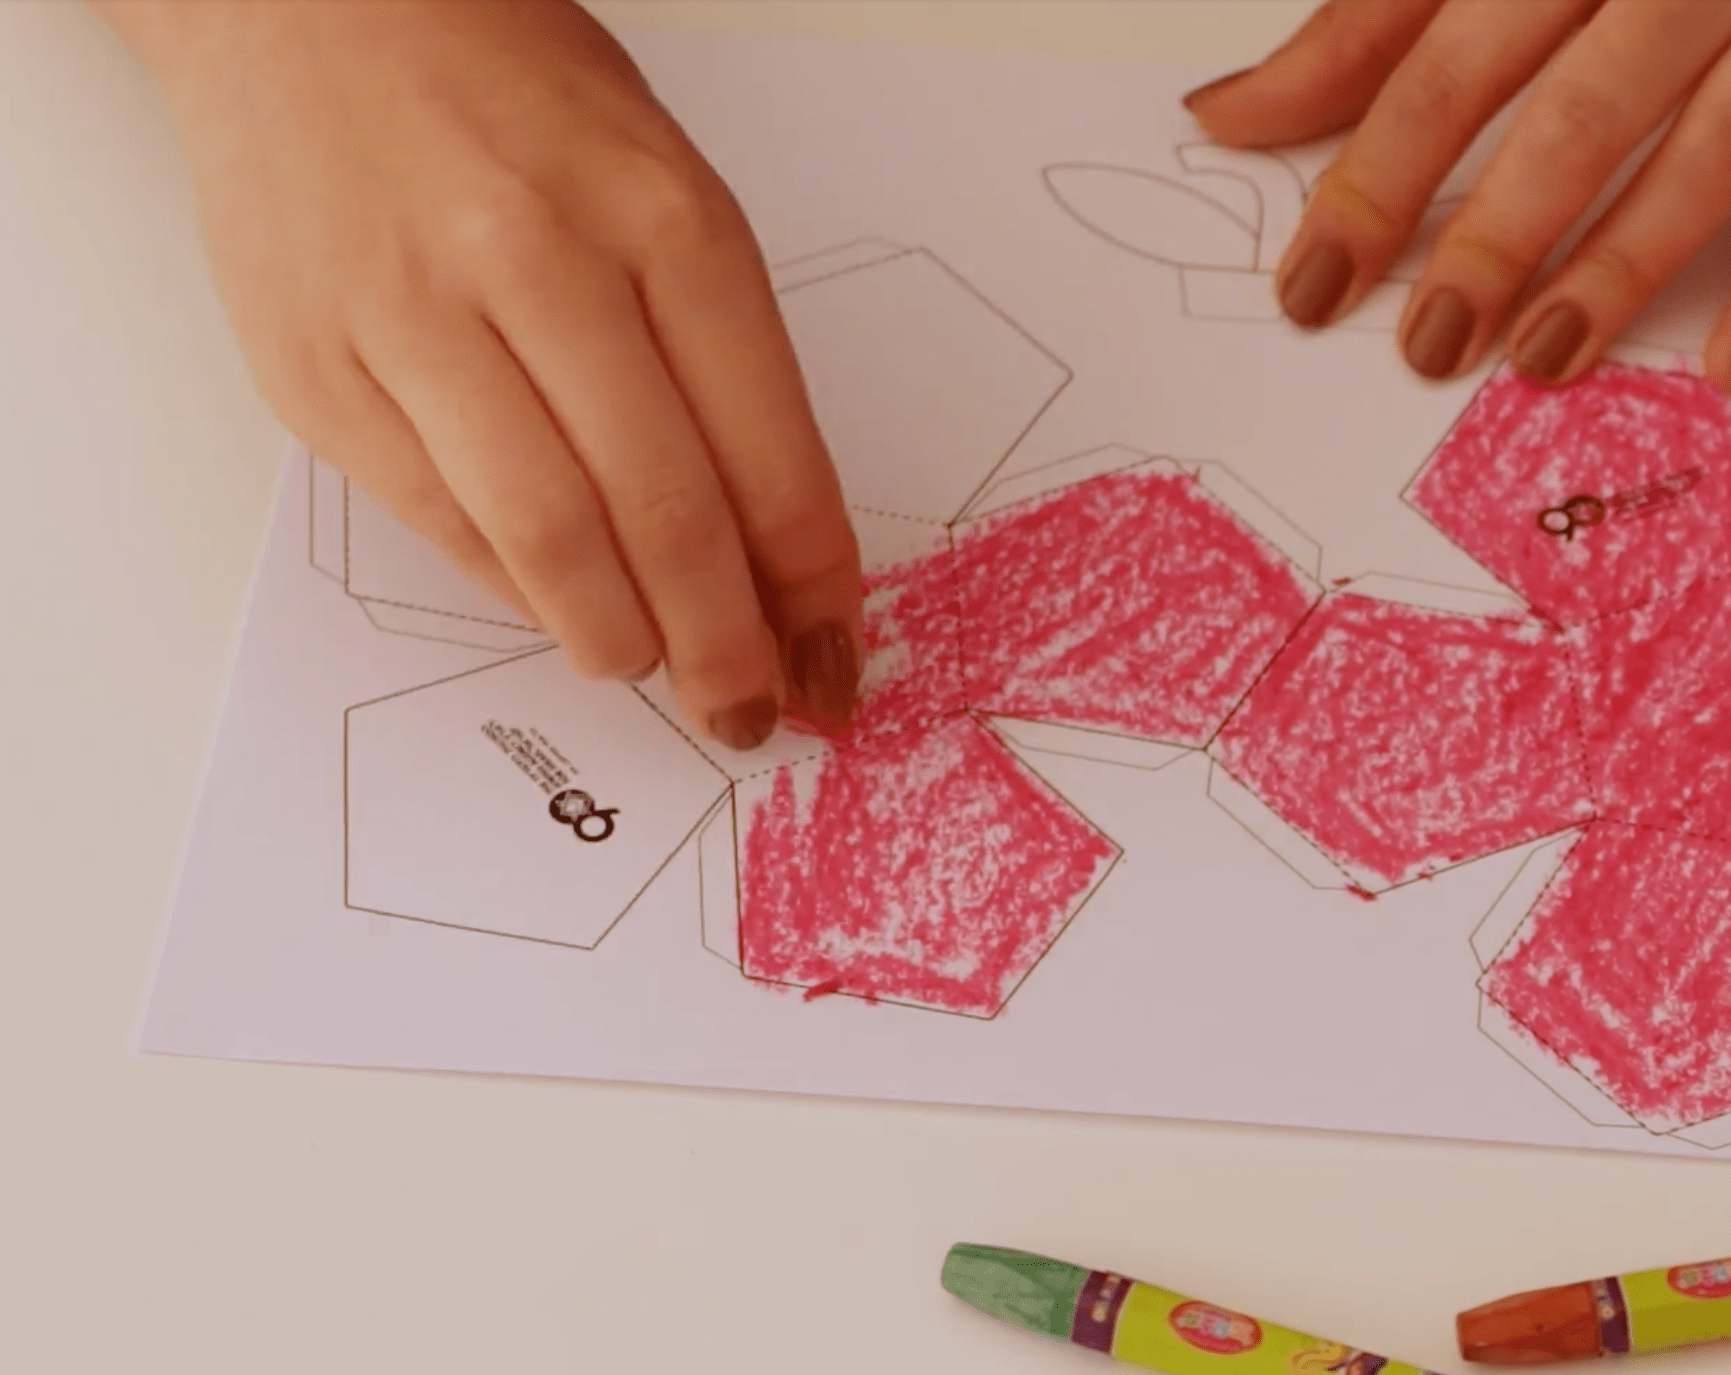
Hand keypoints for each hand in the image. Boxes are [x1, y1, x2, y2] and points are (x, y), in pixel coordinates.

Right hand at [99, 0, 865, 748]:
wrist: (306, 8)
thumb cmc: (515, 98)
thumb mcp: (663, 187)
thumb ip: (721, 359)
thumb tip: (773, 547)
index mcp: (663, 218)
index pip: (770, 449)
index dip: (811, 583)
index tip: (836, 654)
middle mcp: (539, 265)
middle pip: (666, 512)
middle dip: (725, 643)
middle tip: (751, 707)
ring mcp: (414, 321)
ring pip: (546, 537)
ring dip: (618, 637)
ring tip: (653, 670)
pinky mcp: (317, 369)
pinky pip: (438, 520)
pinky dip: (513, 585)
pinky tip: (557, 603)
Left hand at [1185, 0, 1730, 395]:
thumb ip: (1368, 24)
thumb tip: (1225, 117)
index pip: (1451, 49)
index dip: (1374, 171)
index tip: (1313, 284)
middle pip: (1579, 101)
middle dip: (1494, 232)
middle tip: (1429, 343)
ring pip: (1713, 140)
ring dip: (1624, 263)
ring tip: (1542, 359)